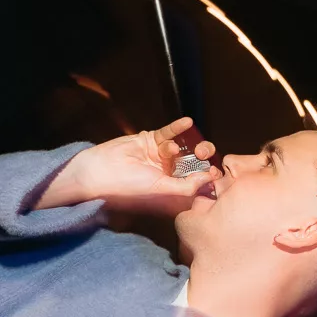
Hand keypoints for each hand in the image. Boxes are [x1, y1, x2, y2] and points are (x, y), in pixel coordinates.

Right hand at [39, 117, 218, 212]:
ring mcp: (159, 159)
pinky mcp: (150, 142)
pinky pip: (168, 133)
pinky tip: (187, 122)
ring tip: (194, 147)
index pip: (195, 188)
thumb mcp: (161, 191)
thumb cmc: (128, 189)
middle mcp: (167, 177)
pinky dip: (178, 128)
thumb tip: (209, 178)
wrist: (98, 173)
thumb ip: (186, 186)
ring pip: (184, 150)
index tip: (218, 173)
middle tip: (205, 156)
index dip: (208, 181)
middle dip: (202, 162)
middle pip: (193, 167)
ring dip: (192, 146)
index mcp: (171, 194)